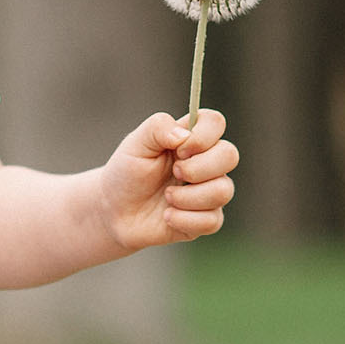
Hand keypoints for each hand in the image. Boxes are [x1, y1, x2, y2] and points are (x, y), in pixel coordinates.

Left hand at [99, 107, 239, 249]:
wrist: (114, 212)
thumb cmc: (126, 174)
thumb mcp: (135, 144)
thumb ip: (158, 127)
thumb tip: (184, 136)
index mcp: (191, 139)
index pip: (216, 123)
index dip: (202, 136)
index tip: (178, 150)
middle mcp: (206, 163)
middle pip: (230, 155)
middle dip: (198, 168)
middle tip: (174, 173)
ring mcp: (208, 191)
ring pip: (223, 191)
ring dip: (188, 197)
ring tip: (166, 197)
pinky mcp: (205, 220)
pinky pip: (213, 220)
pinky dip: (184, 219)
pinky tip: (167, 216)